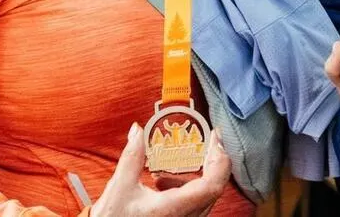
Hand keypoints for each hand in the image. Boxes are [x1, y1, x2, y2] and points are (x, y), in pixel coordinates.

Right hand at [90, 123, 229, 216]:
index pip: (212, 185)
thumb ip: (132, 156)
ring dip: (195, 177)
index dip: (219, 159)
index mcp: (174, 208)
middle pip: (214, 189)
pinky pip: (195, 206)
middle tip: (206, 141)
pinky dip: (185, 190)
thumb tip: (138, 131)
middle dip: (211, 161)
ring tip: (167, 172)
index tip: (214, 138)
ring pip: (206, 198)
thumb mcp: (120, 186)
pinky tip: (161, 185)